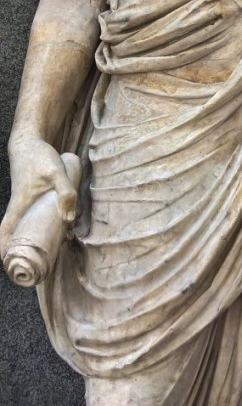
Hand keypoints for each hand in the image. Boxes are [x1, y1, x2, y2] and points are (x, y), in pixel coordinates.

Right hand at [0, 136, 77, 257]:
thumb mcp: (56, 172)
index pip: (5, 231)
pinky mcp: (33, 198)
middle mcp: (19, 208)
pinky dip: (47, 221)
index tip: (10, 263)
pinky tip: (65, 222)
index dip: (4, 249)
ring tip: (65, 240)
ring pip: (31, 225)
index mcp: (19, 205)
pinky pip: (37, 215)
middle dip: (32, 248)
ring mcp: (25, 203)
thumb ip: (65, 192)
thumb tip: (69, 219)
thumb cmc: (39, 157)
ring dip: (44, 234)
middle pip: (20, 234)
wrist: (30, 142)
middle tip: (49, 259)